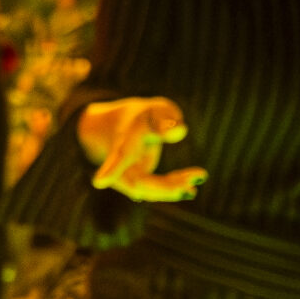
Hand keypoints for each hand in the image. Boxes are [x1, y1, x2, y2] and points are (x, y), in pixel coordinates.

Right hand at [78, 95, 204, 202]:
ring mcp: (129, 176)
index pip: (118, 155)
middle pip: (137, 181)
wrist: (122, 127)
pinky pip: (156, 189)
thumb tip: (180, 130)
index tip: (99, 182)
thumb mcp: (155, 109)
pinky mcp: (140, 182)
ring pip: (148, 189)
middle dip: (162, 187)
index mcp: (124, 140)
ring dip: (173, 188)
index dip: (112, 169)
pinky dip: (174, 188)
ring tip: (199, 176)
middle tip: (186, 188)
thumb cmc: (144, 116)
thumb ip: (166, 118)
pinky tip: (193, 188)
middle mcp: (122, 164)